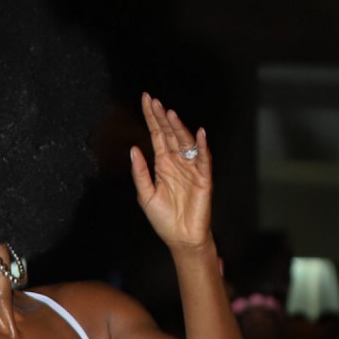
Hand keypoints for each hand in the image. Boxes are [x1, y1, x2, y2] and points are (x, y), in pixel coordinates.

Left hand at [130, 94, 212, 253]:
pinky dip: (202, 146)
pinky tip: (199, 134)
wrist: (180, 238)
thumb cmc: (164, 219)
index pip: (157, 136)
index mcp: (163, 165)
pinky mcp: (203, 178)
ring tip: (169, 114)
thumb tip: (134, 150)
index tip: (146, 101)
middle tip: (154, 100)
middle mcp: (177, 162)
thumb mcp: (145, 195)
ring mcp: (191, 168)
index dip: (152, 119)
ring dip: (178, 127)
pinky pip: (204, 159)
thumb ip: (140, 173)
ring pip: (185, 143)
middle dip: (162, 117)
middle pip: (170, 134)